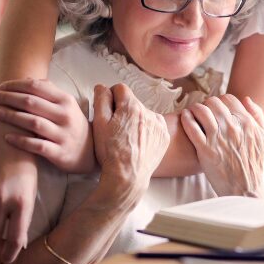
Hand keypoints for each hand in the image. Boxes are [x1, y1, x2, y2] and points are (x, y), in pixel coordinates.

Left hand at [0, 78, 96, 173]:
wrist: (90, 152)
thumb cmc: (72, 124)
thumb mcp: (66, 105)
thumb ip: (49, 91)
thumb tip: (27, 79)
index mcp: (65, 100)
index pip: (36, 87)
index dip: (15, 85)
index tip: (0, 87)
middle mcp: (64, 115)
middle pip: (31, 102)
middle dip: (8, 98)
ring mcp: (62, 134)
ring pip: (32, 122)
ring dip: (11, 117)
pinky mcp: (59, 152)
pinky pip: (36, 146)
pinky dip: (20, 141)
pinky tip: (6, 137)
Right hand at [91, 84, 168, 199]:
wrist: (128, 177)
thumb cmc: (110, 152)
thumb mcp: (99, 124)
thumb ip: (101, 99)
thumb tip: (103, 87)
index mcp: (131, 106)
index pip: (120, 89)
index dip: (111, 98)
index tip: (108, 111)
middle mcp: (149, 112)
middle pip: (132, 102)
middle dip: (123, 110)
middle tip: (115, 129)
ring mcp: (159, 125)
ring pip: (144, 114)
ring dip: (136, 120)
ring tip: (127, 138)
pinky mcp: (164, 136)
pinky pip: (154, 125)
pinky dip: (147, 130)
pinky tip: (138, 143)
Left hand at [180, 94, 263, 197]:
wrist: (245, 188)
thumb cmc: (254, 164)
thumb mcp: (263, 138)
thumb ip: (257, 116)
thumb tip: (246, 99)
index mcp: (246, 123)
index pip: (229, 99)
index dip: (221, 101)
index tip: (216, 108)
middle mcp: (232, 127)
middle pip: (213, 102)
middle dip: (207, 104)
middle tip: (204, 111)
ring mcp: (218, 138)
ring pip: (201, 110)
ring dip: (195, 109)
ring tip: (192, 113)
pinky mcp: (205, 149)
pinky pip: (191, 126)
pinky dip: (186, 118)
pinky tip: (185, 117)